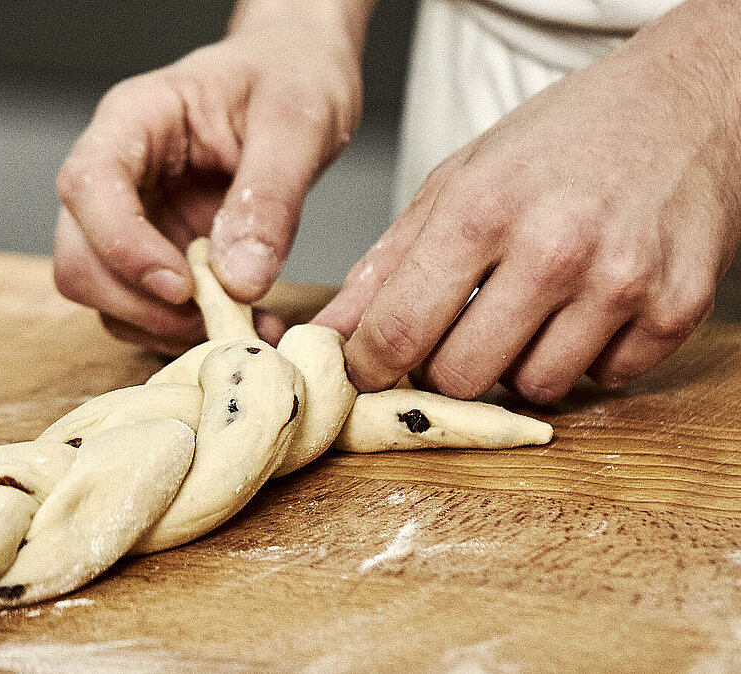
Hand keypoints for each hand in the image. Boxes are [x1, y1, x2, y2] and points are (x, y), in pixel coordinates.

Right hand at [53, 0, 371, 354]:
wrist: (299, 74)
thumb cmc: (291, 75)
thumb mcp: (299, 123)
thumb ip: (269, 196)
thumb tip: (239, 280)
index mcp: (134, 121)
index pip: (88, 186)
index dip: (122, 246)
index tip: (182, 286)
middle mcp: (117, 175)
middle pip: (78, 257)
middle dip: (138, 303)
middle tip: (216, 319)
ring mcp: (130, 219)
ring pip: (102, 294)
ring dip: (163, 327)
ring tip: (244, 327)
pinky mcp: (156, 255)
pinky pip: (145, 310)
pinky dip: (186, 331)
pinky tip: (246, 322)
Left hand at [314, 0, 740, 403]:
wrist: (684, 104)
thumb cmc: (559, 142)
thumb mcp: (456, 181)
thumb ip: (387, 263)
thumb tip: (330, 332)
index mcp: (480, 210)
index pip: (398, 330)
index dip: (370, 365)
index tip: (367, 368)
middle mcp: (553, 249)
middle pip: (461, 375)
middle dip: (447, 366)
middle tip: (458, 332)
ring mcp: (620, 283)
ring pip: (535, 388)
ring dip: (521, 364)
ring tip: (531, 309)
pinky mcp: (676, 308)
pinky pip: (605, 379)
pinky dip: (589, 357)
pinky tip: (588, 307)